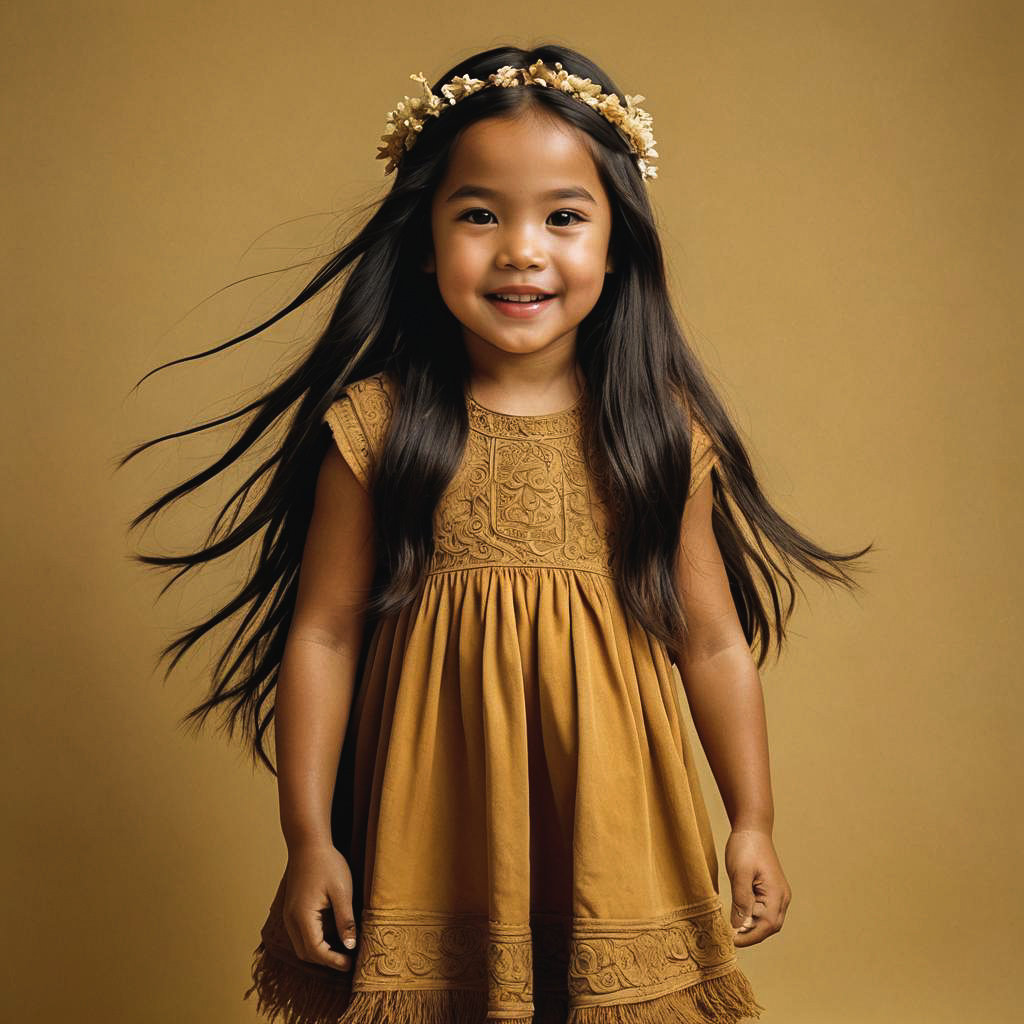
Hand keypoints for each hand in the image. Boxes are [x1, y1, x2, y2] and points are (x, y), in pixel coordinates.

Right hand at [282, 842, 358, 971]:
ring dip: (320, 952)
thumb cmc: (326, 864)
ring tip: (342, 950)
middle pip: (306, 953)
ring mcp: (289, 914)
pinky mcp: (292, 909)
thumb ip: (345, 920)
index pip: (316, 951)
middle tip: (348, 960)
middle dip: (326, 960)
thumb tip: (351, 946)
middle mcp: (291, 919)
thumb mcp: (341, 891)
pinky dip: (314, 941)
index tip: (351, 963)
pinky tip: (332, 935)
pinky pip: (300, 934)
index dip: (333, 961)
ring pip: (301, 945)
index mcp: (303, 916)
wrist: (308, 843)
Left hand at [724, 828, 790, 945]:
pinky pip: (764, 910)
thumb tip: (739, 927)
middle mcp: (781, 897)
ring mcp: (777, 893)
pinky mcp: (770, 890)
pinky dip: (752, 917)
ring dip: (752, 927)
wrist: (752, 828)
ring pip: (767, 920)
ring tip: (733, 928)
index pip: (768, 925)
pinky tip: (739, 915)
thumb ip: (741, 901)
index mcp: (777, 894)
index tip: (733, 941)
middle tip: (731, 937)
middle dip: (752, 934)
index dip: (751, 937)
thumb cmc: (746, 848)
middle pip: (770, 926)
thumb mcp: (740, 874)